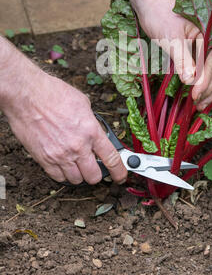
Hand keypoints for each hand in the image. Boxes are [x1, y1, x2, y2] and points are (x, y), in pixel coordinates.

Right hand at [4, 70, 126, 184]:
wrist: (27, 95)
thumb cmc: (53, 94)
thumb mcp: (83, 103)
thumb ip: (92, 121)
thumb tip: (95, 131)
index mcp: (91, 131)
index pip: (112, 158)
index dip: (119, 172)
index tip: (121, 176)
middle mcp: (78, 146)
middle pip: (94, 176)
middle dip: (97, 174)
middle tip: (94, 167)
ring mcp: (60, 155)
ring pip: (77, 180)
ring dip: (79, 175)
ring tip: (76, 164)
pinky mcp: (44, 159)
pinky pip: (58, 178)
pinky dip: (62, 175)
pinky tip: (63, 165)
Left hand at [136, 0, 211, 109]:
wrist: (151, 3)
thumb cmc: (161, 15)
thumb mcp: (171, 38)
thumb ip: (182, 58)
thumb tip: (190, 80)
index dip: (207, 82)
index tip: (195, 95)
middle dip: (210, 89)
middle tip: (199, 105)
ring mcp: (205, 47)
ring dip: (208, 89)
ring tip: (199, 105)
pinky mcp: (196, 52)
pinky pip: (203, 69)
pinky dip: (201, 82)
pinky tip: (195, 93)